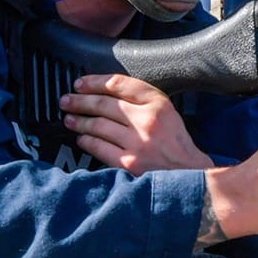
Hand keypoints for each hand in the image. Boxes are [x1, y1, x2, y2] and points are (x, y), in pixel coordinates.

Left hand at [60, 73, 214, 174]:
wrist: (190, 175)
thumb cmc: (177, 145)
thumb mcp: (168, 113)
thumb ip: (142, 101)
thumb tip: (105, 95)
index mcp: (158, 103)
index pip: (118, 84)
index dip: (94, 82)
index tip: (80, 84)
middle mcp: (147, 120)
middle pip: (104, 104)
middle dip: (80, 101)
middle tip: (66, 101)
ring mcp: (137, 142)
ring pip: (98, 125)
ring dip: (79, 121)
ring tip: (69, 119)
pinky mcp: (129, 163)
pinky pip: (99, 147)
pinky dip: (87, 141)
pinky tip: (81, 138)